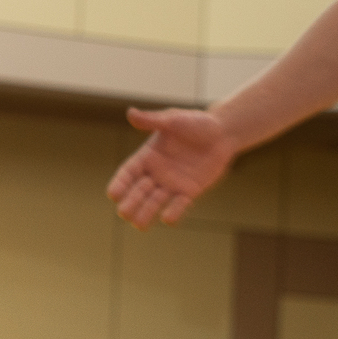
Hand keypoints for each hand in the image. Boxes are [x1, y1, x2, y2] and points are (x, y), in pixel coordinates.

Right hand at [106, 107, 239, 229]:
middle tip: (124, 213)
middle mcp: (155, 174)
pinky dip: (174, 213)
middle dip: (130, 203)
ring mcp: (171, 185)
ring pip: (154, 203)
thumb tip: (130, 113)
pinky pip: (179, 206)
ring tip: (139, 225)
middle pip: (137, 193)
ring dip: (146, 214)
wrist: (224, 132)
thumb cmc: (197, 123)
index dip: (119, 184)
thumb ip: (153, 120)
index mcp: (147, 157)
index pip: (127, 174)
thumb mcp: (173, 120)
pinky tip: (168, 219)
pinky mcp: (189, 192)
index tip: (113, 194)